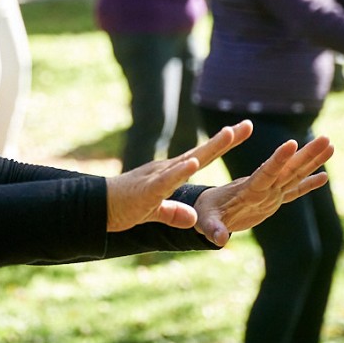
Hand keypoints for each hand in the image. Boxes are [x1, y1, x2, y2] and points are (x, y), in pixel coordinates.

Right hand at [105, 121, 253, 231]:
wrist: (96, 207)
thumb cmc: (124, 206)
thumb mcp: (154, 211)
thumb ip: (174, 212)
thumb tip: (192, 218)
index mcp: (170, 173)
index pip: (202, 156)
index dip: (222, 144)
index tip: (242, 129)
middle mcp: (167, 169)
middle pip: (201, 152)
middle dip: (225, 139)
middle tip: (247, 124)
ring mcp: (157, 177)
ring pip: (188, 160)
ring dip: (209, 147)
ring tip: (229, 133)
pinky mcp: (147, 190)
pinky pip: (166, 180)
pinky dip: (180, 171)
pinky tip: (193, 162)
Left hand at [193, 135, 333, 245]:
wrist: (208, 208)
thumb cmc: (205, 213)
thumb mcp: (207, 222)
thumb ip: (214, 229)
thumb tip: (220, 240)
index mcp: (248, 189)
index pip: (265, 172)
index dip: (278, 160)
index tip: (292, 143)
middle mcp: (262, 187)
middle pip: (288, 169)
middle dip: (307, 155)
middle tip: (326, 138)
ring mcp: (269, 192)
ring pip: (294, 174)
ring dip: (312, 161)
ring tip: (330, 145)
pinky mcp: (272, 199)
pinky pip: (293, 190)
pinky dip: (308, 184)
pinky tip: (324, 176)